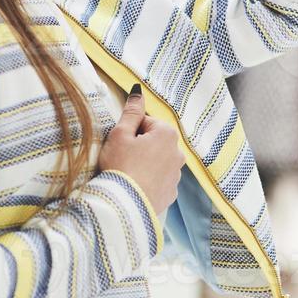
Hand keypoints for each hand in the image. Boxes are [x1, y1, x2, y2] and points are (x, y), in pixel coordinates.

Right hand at [97, 86, 183, 215]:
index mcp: (167, 134)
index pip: (146, 122)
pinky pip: (159, 180)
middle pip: (154, 141)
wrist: (124, 205)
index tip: (121, 143)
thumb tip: (138, 92)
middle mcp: (177, 153)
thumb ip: (131, 111)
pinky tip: (135, 185)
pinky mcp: (171, 193)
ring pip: (157, 161)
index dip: (130, 131)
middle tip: (122, 158)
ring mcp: (176, 175)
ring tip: (128, 173)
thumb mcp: (120, 134)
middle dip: (139, 146)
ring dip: (145, 163)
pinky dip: (149, 180)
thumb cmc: (120, 166)